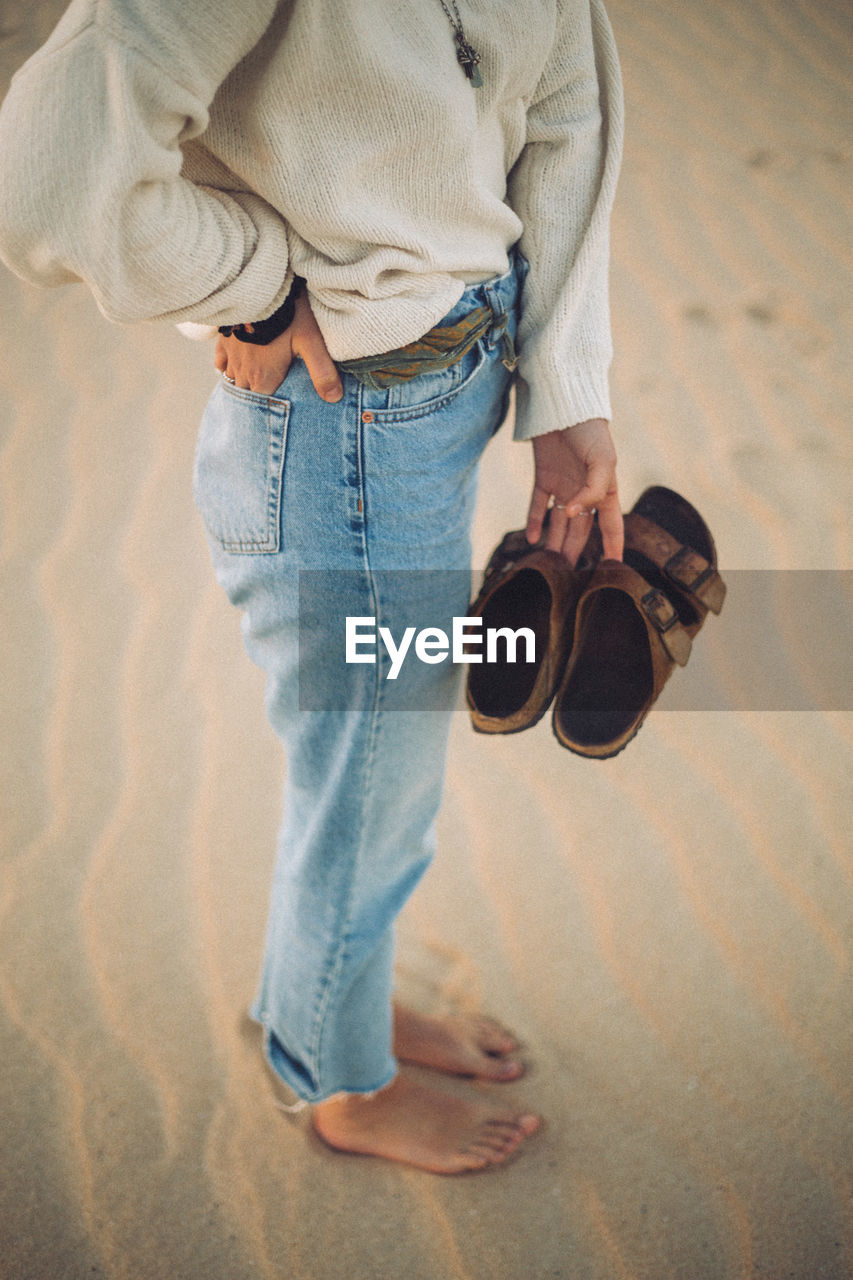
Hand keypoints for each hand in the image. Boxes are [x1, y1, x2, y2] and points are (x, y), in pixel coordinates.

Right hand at [214, 289, 342, 400]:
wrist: (260, 283)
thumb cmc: (289, 313)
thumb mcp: (311, 341)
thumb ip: (322, 371)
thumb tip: (333, 398)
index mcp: (263, 377)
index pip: (265, 404)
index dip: (275, 404)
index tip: (285, 398)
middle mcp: (243, 370)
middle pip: (249, 393)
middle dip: (260, 394)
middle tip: (276, 389)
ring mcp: (231, 355)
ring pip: (234, 380)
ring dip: (246, 382)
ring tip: (260, 379)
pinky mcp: (223, 339)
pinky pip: (220, 362)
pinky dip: (227, 367)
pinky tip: (238, 365)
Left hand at [525, 418, 622, 564]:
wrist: (563, 403)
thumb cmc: (590, 430)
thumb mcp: (602, 459)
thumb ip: (594, 490)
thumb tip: (574, 515)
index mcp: (606, 488)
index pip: (612, 524)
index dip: (613, 546)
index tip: (613, 570)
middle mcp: (585, 491)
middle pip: (581, 529)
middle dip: (575, 552)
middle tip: (569, 577)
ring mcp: (563, 486)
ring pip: (559, 523)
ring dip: (554, 542)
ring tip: (548, 565)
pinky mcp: (543, 477)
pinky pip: (538, 505)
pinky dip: (534, 522)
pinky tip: (531, 540)